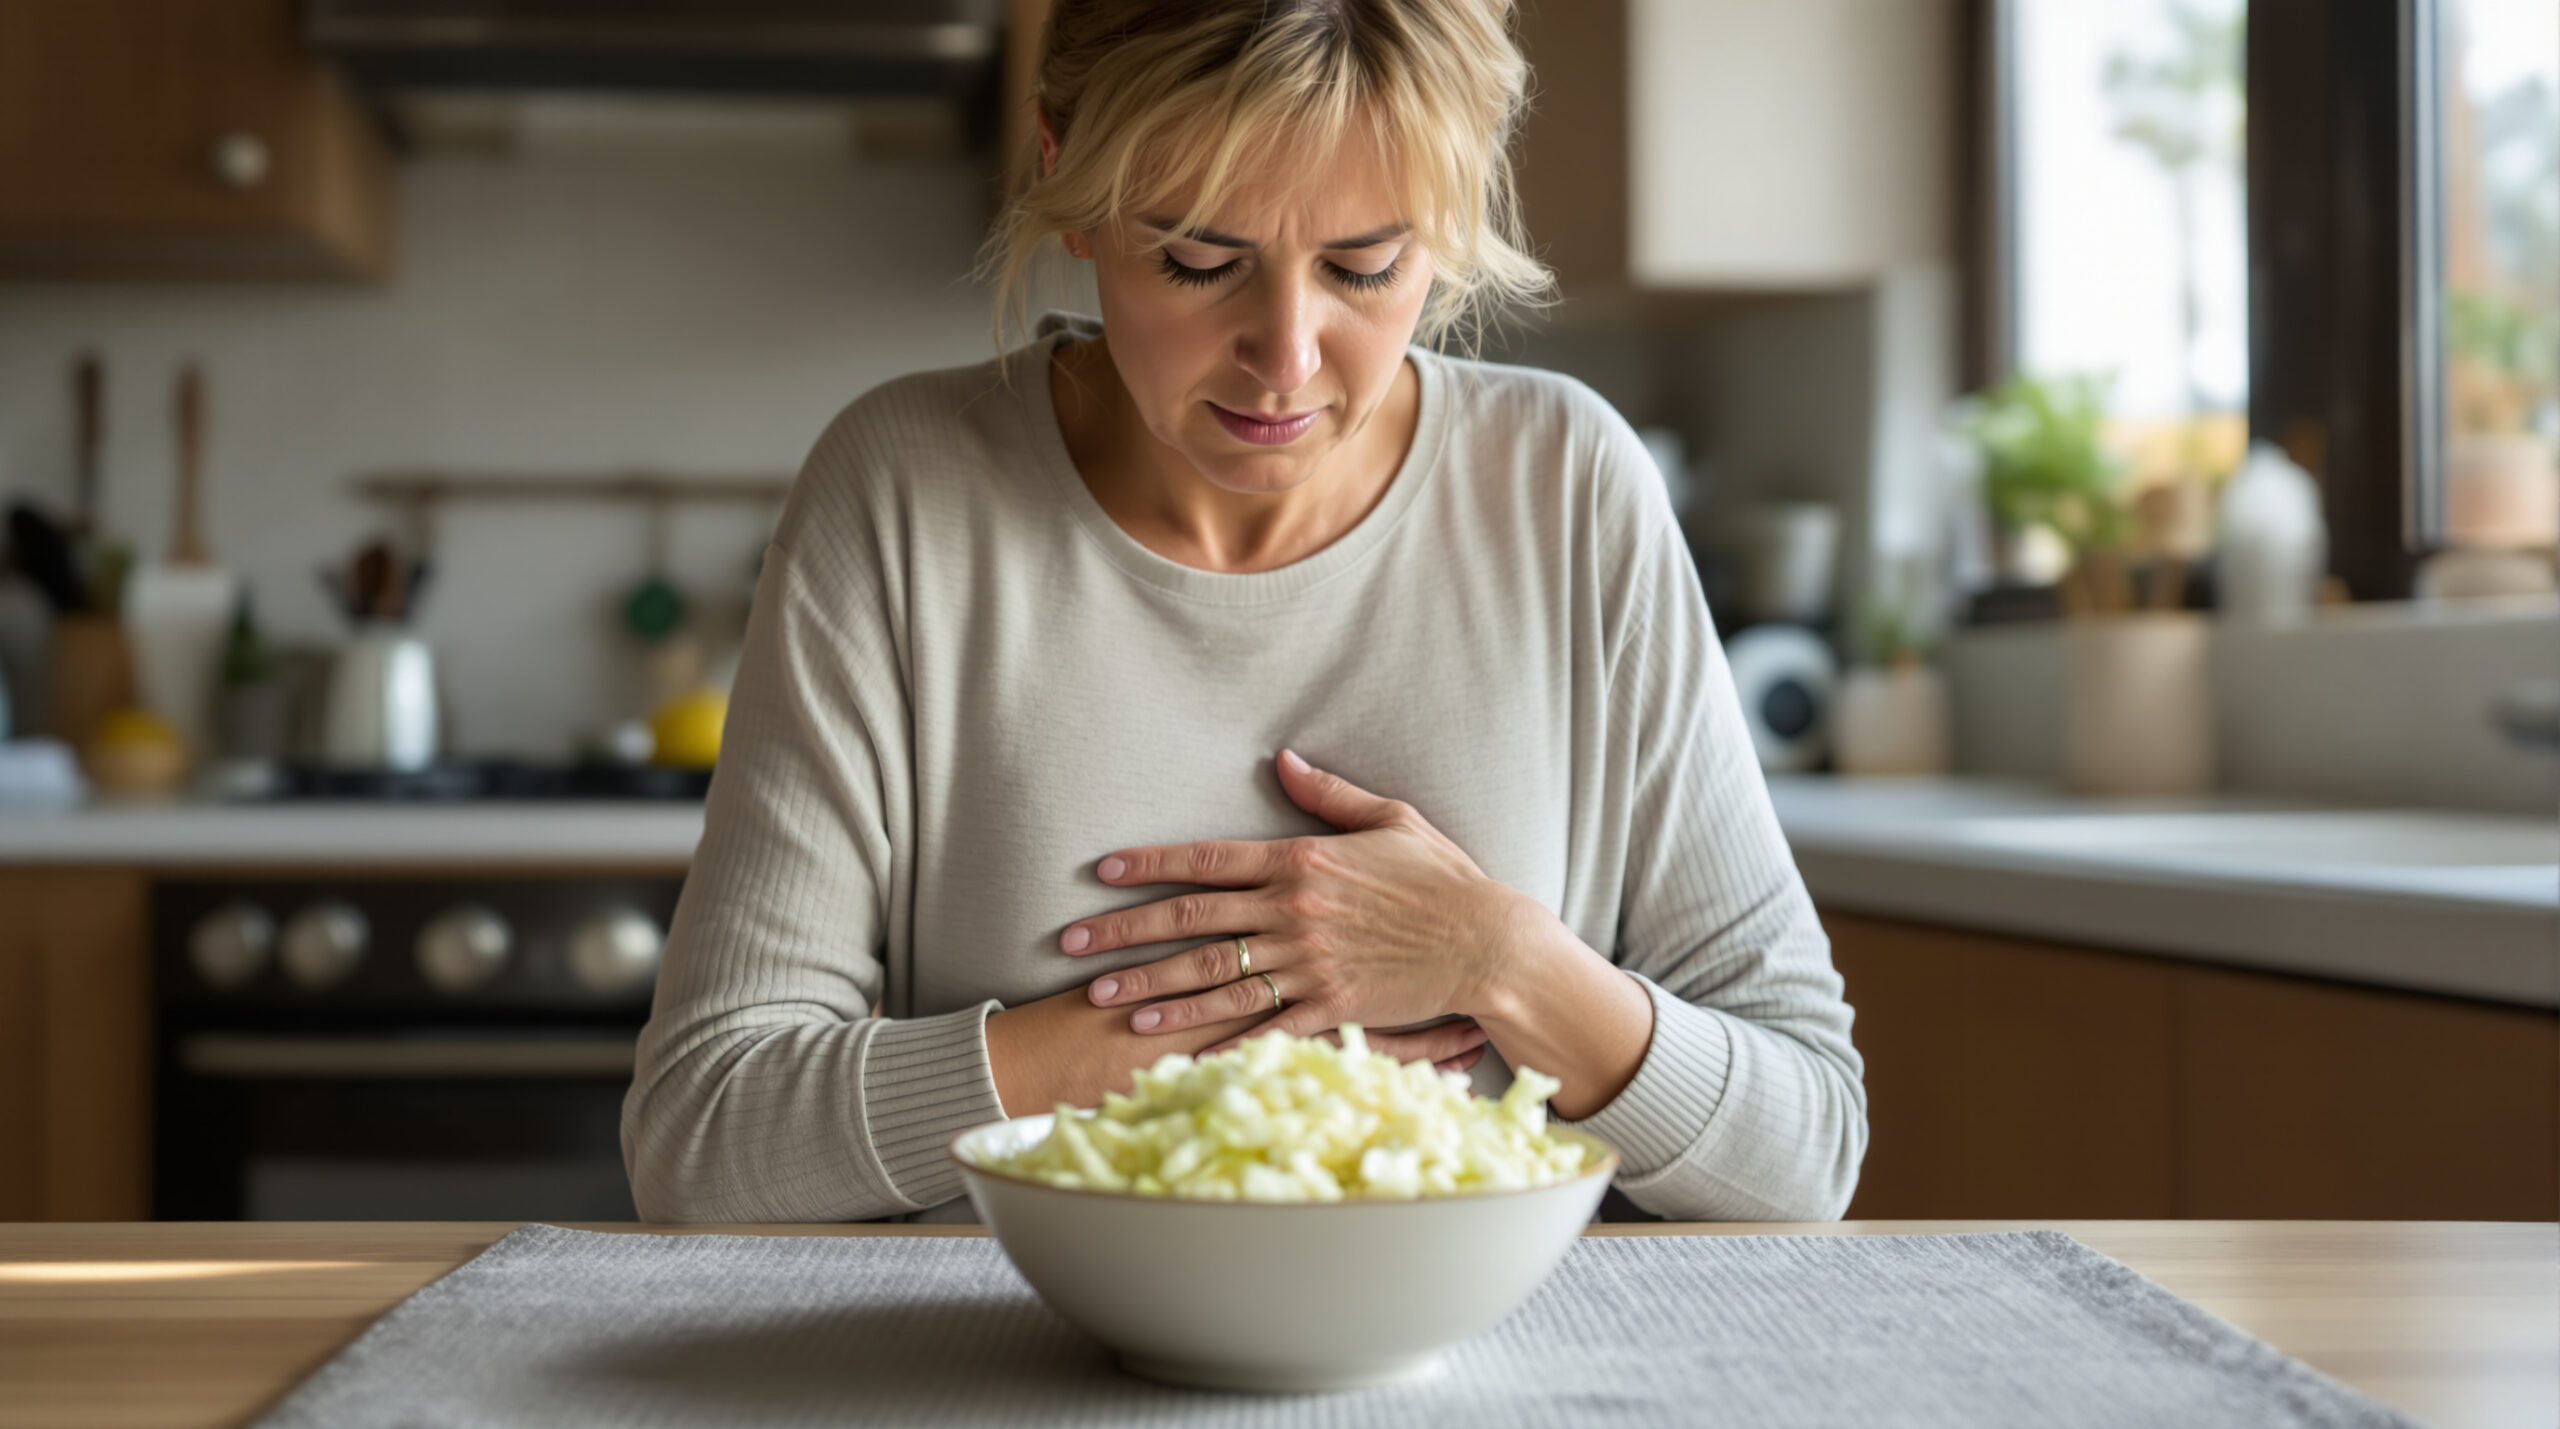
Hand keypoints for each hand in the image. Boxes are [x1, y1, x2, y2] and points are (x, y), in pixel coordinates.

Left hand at [1058, 749, 1533, 1046]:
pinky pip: (1262, 1025)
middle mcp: (1295, 912)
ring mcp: (1310, 964)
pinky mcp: (1330, 1008)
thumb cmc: (1443, 878)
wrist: (1488, 941)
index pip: (1207, 859)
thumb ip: (1329, 795)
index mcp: (1302, 862)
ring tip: (1105, 1001)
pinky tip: (1173, 1048)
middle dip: (1126, 933)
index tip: (1100, 873)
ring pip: (1214, 978)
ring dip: (1154, 989)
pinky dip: (1216, 1038)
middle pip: (1193, 922)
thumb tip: (1283, 760)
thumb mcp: (1391, 819)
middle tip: (1071, 946)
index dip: (1148, 866)